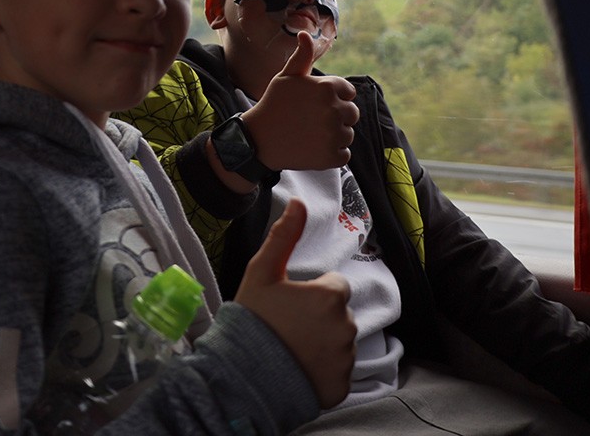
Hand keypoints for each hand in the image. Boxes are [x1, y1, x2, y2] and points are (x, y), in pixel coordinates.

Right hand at [234, 198, 355, 408]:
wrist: (243, 376)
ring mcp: (345, 359)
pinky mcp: (342, 386)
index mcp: (330, 295)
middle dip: (319, 319)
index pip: (334, 286)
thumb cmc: (253, 320)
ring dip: (322, 344)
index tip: (290, 305)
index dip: (313, 294)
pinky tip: (299, 371)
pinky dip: (323, 372)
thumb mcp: (262, 273)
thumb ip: (283, 237)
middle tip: (288, 329)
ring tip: (291, 351)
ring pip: (339, 343)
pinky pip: (338, 372)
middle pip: (338, 314)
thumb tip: (298, 202)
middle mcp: (345, 325)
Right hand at [241, 31, 358, 170]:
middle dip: (336, 117)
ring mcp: (333, 134)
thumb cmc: (274, 105)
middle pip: (352, 114)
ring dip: (334, 136)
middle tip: (312, 121)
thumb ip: (303, 57)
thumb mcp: (286, 77)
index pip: (349, 92)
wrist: (258, 140)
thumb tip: (305, 33)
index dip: (333, 98)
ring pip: (348, 134)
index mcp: (327, 87)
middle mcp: (333, 109)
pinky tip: (313, 148)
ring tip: (310, 134)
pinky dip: (332, 154)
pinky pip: (344, 154)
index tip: (315, 105)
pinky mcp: (331, 157)